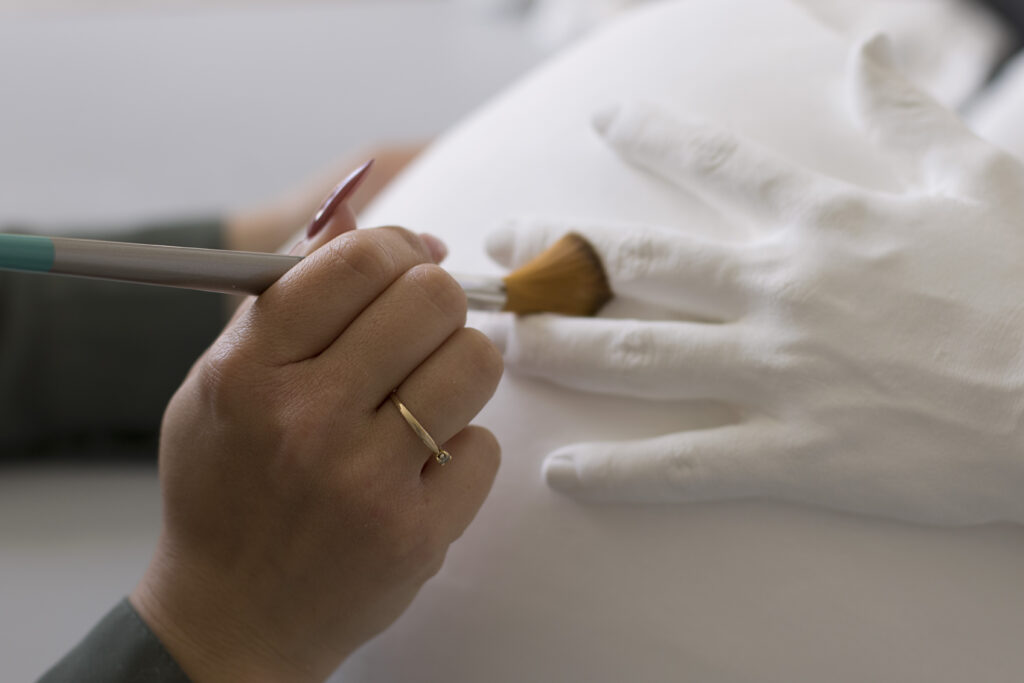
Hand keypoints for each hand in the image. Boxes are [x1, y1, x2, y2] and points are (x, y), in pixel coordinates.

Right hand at [131, 215, 501, 680]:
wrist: (233, 615)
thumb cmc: (227, 486)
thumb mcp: (223, 380)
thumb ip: (285, 295)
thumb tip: (356, 213)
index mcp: (249, 371)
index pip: (354, 261)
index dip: (399, 242)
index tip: (411, 255)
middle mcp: (307, 421)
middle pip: (430, 299)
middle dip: (437, 297)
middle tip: (424, 322)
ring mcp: (366, 482)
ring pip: (475, 360)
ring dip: (460, 363)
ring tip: (427, 389)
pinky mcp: (416, 534)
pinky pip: (484, 444)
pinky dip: (461, 445)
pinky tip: (420, 465)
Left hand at [476, 36, 1023, 525]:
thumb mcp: (978, 179)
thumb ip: (911, 117)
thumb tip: (875, 51)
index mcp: (824, 225)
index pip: (717, 165)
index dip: (652, 137)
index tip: (602, 119)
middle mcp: (781, 291)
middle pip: (641, 264)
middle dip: (560, 250)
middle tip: (498, 246)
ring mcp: (782, 373)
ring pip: (642, 357)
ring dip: (564, 348)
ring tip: (503, 345)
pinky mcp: (798, 453)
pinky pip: (689, 464)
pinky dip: (621, 472)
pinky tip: (563, 473)